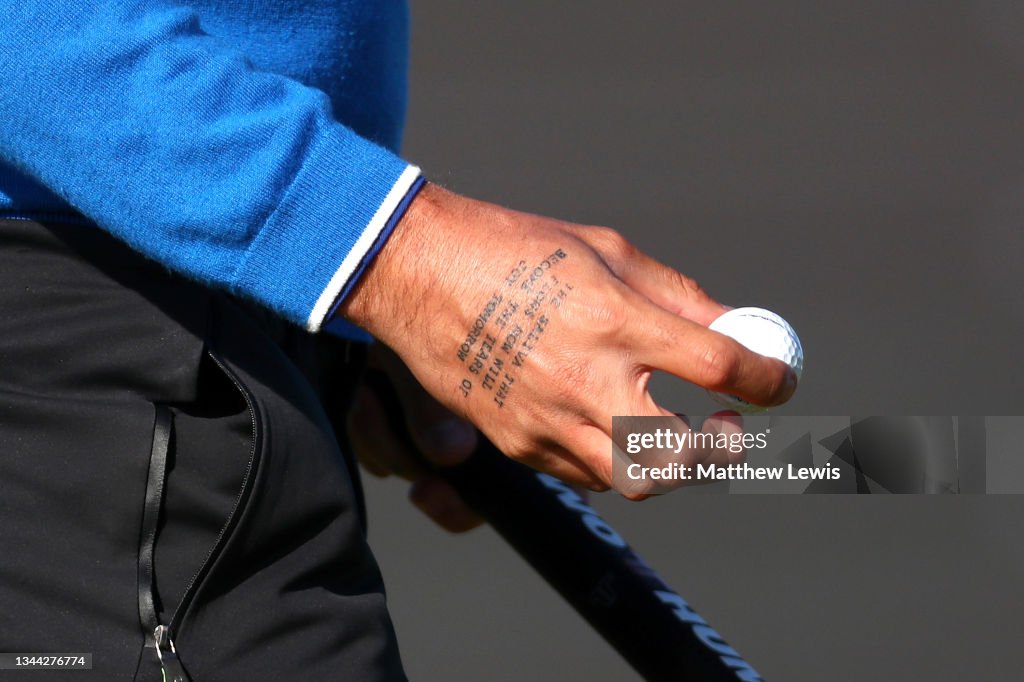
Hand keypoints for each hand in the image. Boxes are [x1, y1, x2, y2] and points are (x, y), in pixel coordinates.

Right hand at [340, 183, 796, 496]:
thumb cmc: (515, 249)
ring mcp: (545, 419)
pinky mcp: (515, 442)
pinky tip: (603, 419)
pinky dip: (609, 455)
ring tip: (667, 424)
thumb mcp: (606, 250)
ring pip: (631, 479)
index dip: (767, 379)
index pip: (719, 366)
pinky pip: (581, 471)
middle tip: (727, 426)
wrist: (418, 272)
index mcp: (612, 319)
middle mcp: (583, 378)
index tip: (775, 382)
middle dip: (722, 450)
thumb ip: (678, 297)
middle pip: (680, 456)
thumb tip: (738, 330)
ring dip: (667, 459)